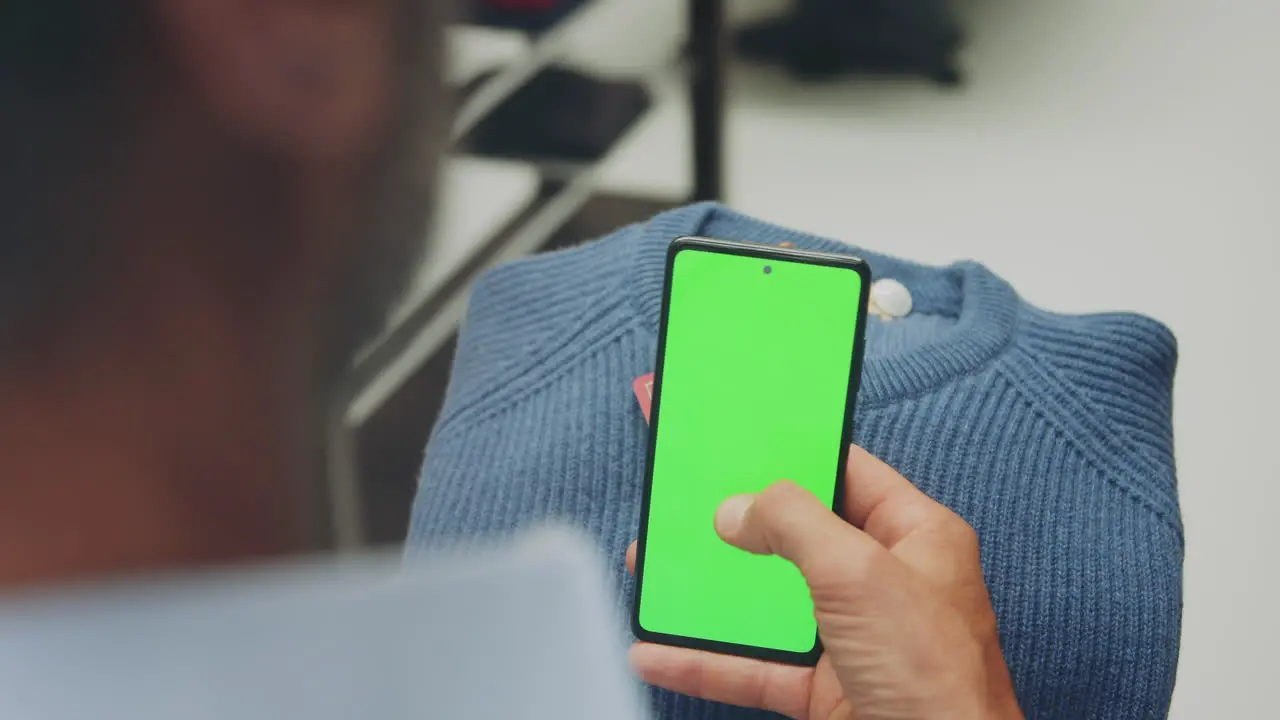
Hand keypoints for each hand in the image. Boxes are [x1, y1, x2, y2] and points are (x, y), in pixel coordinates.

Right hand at [625, 446, 1021, 719]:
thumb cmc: (938, 680)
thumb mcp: (859, 574)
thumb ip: (794, 524)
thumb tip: (739, 509)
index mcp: (915, 535)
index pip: (844, 472)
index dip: (789, 452)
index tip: (737, 434)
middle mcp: (884, 581)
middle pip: (794, 535)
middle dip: (734, 523)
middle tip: (681, 498)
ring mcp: (852, 637)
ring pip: (766, 603)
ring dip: (709, 594)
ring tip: (653, 570)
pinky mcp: (825, 689)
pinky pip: (754, 665)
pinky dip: (705, 662)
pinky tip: (659, 652)